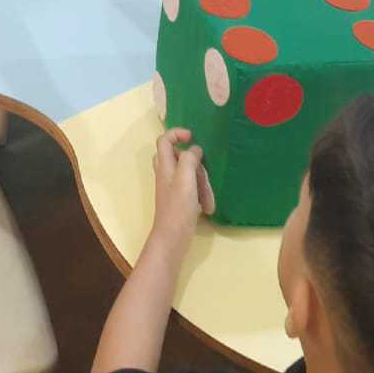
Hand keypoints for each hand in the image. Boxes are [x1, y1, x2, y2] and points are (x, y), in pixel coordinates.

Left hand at [151, 127, 214, 262]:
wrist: (172, 238)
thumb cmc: (178, 208)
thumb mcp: (186, 179)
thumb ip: (189, 159)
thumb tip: (194, 149)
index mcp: (165, 165)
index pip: (164, 140)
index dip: (177, 133)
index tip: (193, 137)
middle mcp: (166, 173)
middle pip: (181, 157)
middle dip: (197, 167)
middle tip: (205, 179)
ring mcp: (172, 186)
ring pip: (189, 175)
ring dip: (202, 186)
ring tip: (209, 202)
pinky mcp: (179, 199)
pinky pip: (192, 189)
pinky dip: (201, 195)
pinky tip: (206, 208)